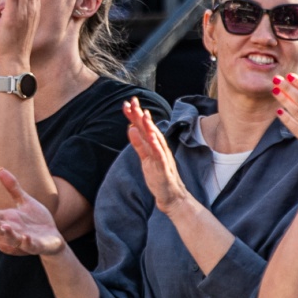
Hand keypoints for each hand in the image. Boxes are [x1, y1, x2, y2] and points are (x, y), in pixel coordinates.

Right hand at [0, 168, 67, 256]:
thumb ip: (13, 188)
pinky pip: (30, 245)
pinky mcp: (36, 245)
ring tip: (5, 226)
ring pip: (12, 238)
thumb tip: (0, 169)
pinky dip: (27, 242)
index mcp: (8, 219)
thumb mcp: (25, 201)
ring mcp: (23, 239)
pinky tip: (26, 237)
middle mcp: (13, 230)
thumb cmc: (36, 220)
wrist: (53, 239)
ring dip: (8, 233)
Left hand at [123, 97, 194, 215]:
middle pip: (149, 129)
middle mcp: (159, 148)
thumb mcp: (145, 158)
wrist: (171, 196)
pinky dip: (156, 145)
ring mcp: (162, 157)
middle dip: (141, 115)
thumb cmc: (159, 176)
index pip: (143, 128)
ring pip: (156, 139)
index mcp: (154, 145)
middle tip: (133, 101)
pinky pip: (160, 155)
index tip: (126, 103)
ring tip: (143, 114)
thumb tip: (130, 128)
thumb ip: (138, 144)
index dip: (135, 116)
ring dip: (150, 126)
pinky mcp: (164, 168)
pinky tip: (151, 137)